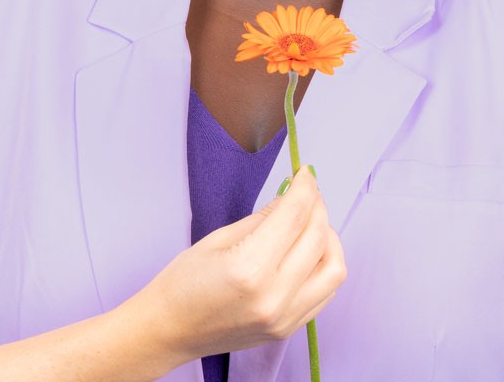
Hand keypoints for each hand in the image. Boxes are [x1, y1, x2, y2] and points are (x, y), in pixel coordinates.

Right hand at [144, 167, 345, 361]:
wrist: (169, 331)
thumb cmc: (184, 282)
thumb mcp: (219, 238)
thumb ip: (264, 217)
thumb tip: (293, 195)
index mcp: (250, 269)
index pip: (294, 216)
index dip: (305, 188)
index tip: (306, 172)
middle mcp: (274, 297)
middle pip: (318, 238)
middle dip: (317, 206)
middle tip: (306, 192)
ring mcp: (285, 318)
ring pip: (334, 268)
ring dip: (328, 237)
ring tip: (310, 223)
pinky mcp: (289, 330)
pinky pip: (326, 292)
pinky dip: (324, 265)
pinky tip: (307, 251)